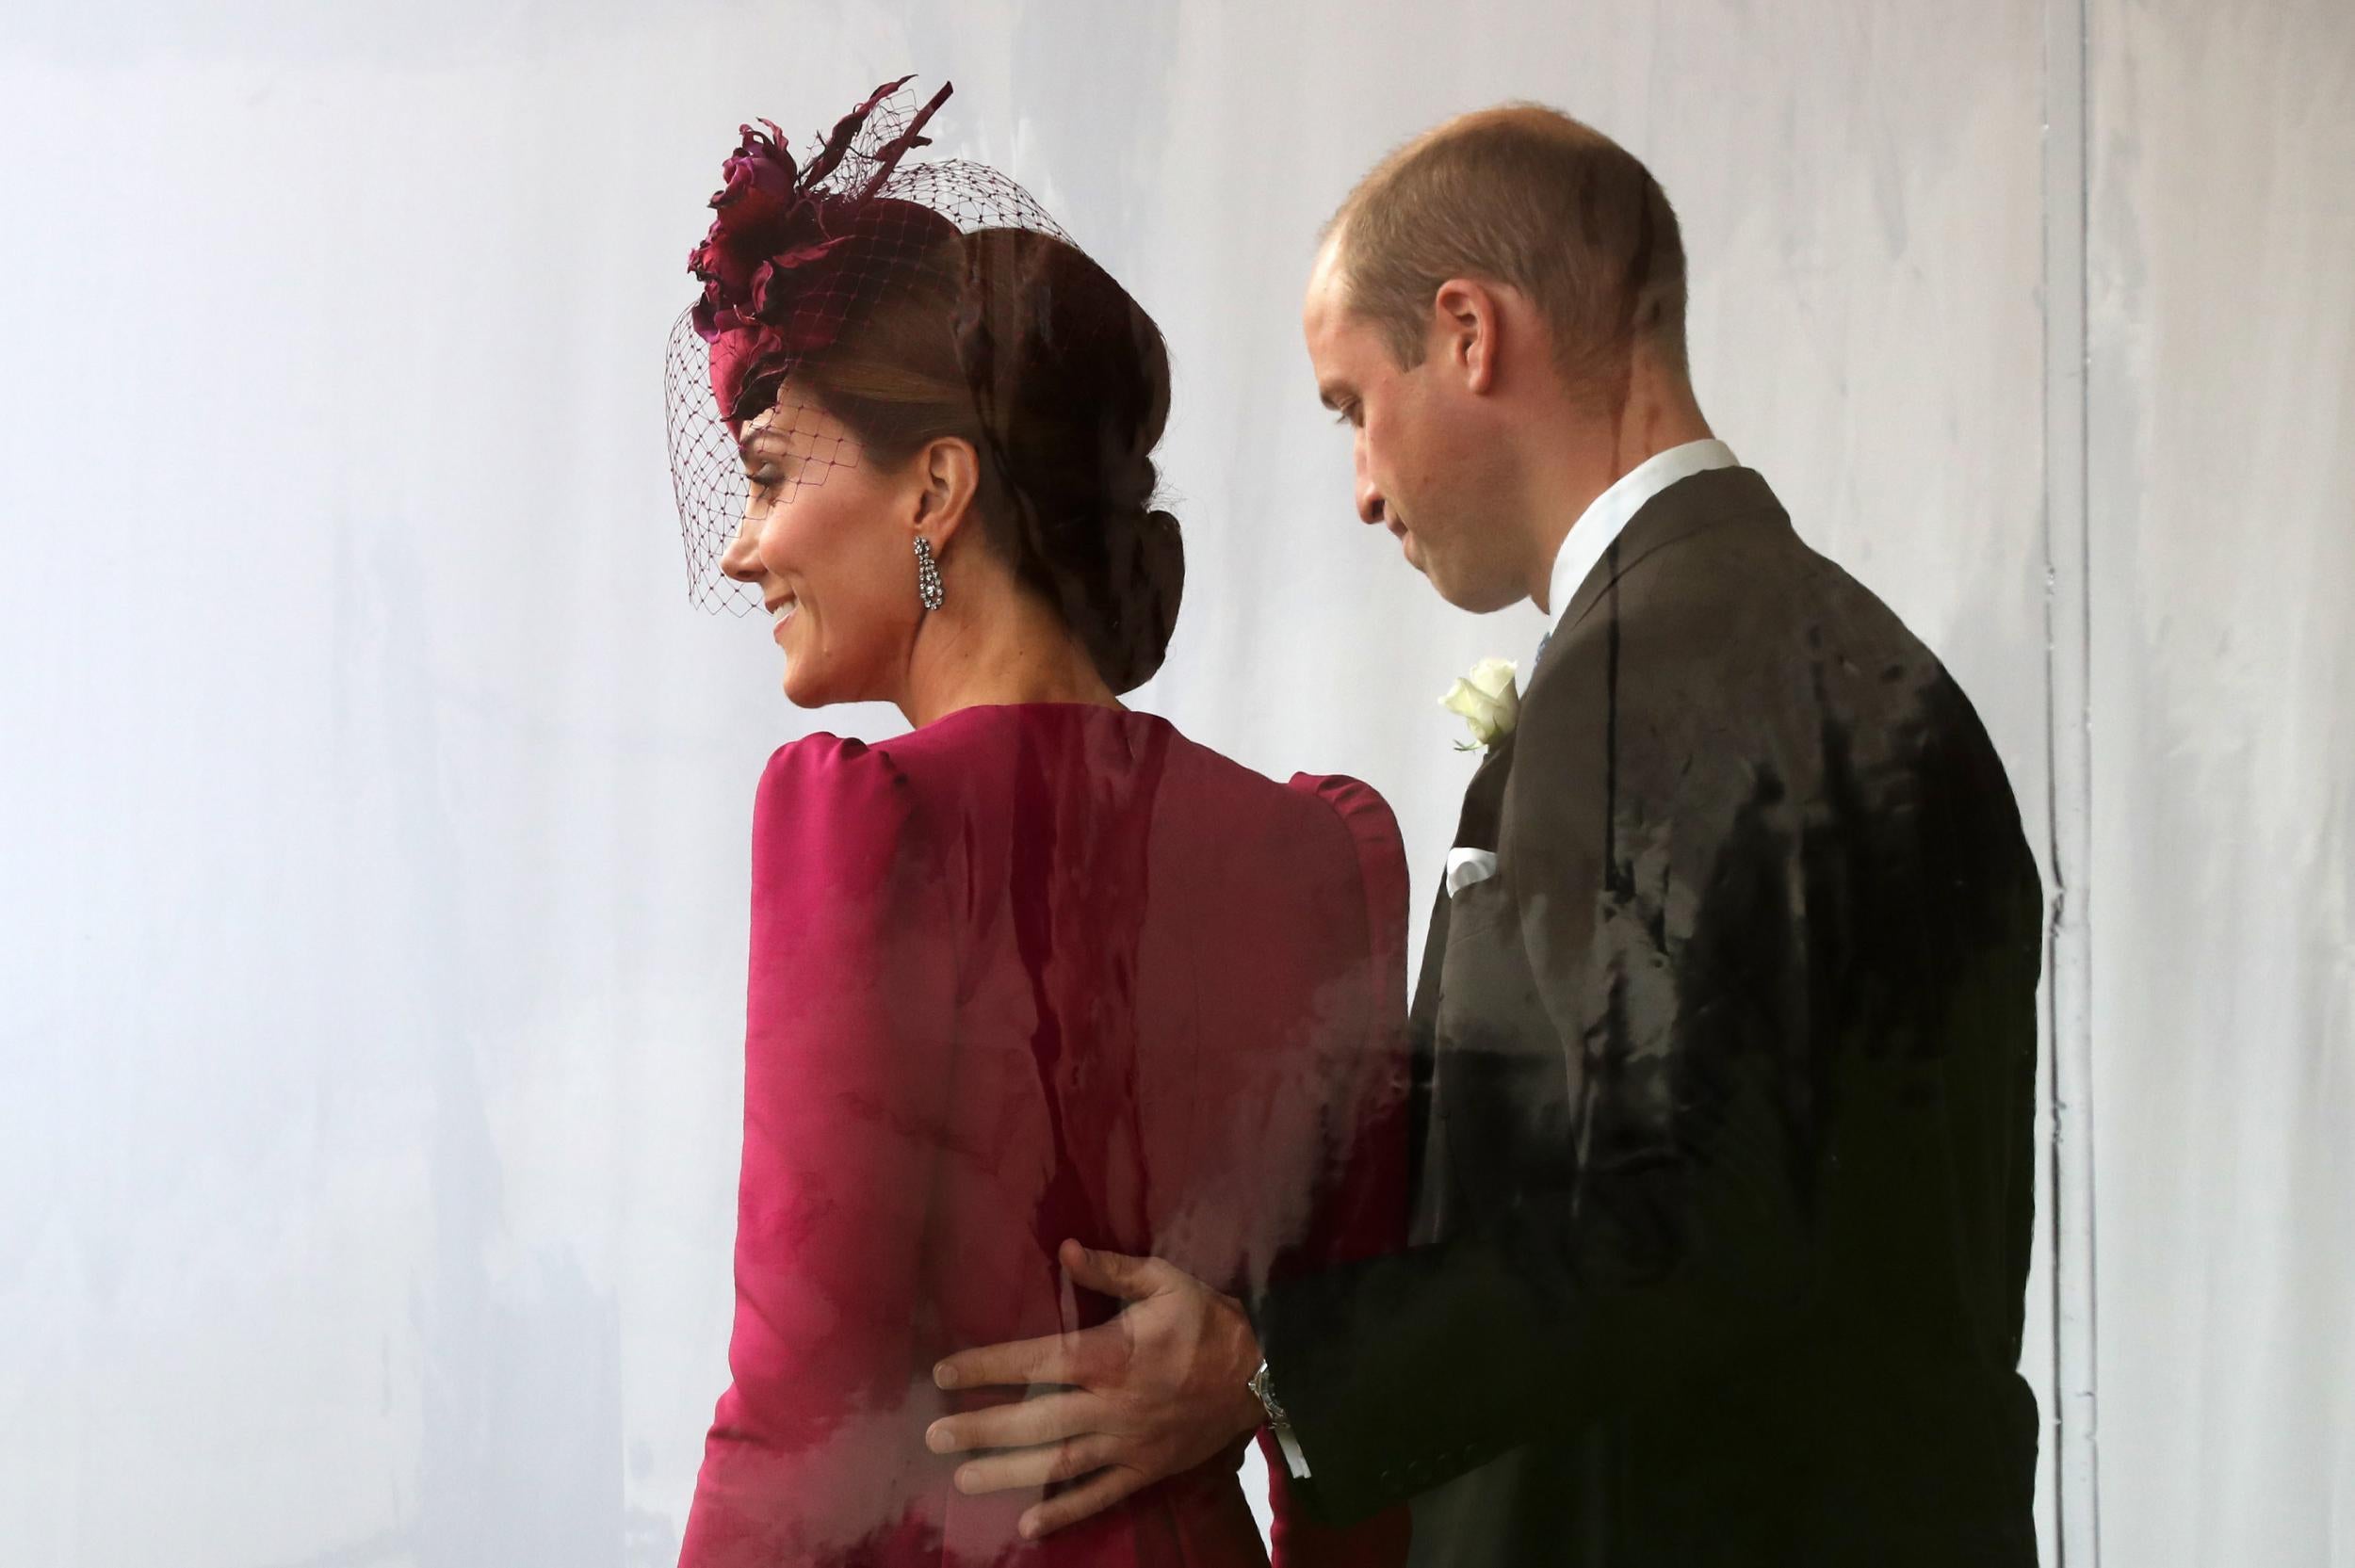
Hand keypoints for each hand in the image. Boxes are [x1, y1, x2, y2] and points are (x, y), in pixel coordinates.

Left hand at [924, 1239, 1266, 1538]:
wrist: (1264, 1375)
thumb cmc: (1208, 1322)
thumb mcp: (1166, 1281)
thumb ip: (1113, 1270)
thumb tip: (1066, 1249)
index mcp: (1110, 1355)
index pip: (1036, 1360)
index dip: (987, 1367)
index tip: (944, 1373)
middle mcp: (1111, 1406)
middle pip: (1035, 1421)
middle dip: (981, 1429)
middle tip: (935, 1436)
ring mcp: (1126, 1444)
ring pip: (1058, 1465)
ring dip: (1007, 1474)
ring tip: (963, 1480)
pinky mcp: (1145, 1470)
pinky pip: (1100, 1496)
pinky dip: (1064, 1514)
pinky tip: (1029, 1528)